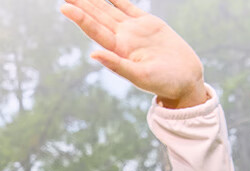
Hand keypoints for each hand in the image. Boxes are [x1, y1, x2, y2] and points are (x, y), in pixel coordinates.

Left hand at [59, 0, 207, 106]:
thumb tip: (93, 55)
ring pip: (109, 9)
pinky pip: (128, 6)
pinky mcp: (147, 23)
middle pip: (97, 17)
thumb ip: (117, 65)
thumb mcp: (140, 76)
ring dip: (94, 0)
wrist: (184, 79)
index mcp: (118, 50)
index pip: (94, 30)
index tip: (64, 7)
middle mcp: (122, 38)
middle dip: (81, 4)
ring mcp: (134, 30)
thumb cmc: (164, 83)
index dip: (79, 18)